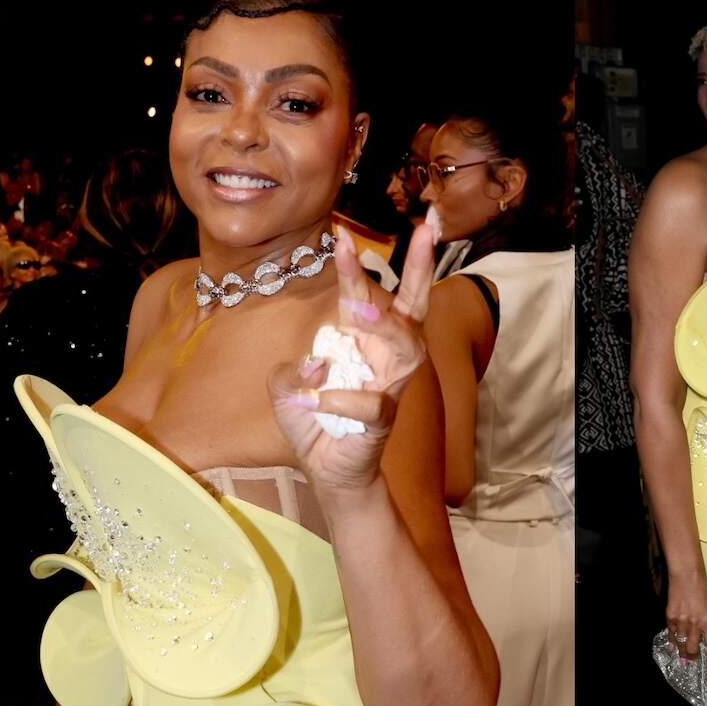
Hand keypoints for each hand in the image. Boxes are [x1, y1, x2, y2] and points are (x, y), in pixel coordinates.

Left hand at [268, 215, 435, 491]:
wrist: (326, 472)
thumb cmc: (313, 423)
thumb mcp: (284, 390)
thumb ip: (287, 372)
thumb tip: (314, 365)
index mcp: (361, 342)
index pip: (364, 296)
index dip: (356, 267)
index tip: (344, 235)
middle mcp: (384, 357)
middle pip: (412, 308)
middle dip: (420, 269)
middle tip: (421, 233)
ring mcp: (390, 386)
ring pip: (406, 348)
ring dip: (383, 324)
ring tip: (357, 308)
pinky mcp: (385, 420)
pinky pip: (372, 403)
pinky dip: (342, 399)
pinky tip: (317, 401)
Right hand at [665, 568, 706, 672]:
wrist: (686, 577)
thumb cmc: (703, 590)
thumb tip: (705, 636)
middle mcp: (695, 624)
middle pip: (693, 649)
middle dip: (693, 659)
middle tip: (692, 665)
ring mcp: (682, 621)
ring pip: (681, 644)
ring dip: (682, 654)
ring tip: (682, 662)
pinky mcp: (670, 617)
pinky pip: (671, 634)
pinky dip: (672, 642)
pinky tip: (672, 647)